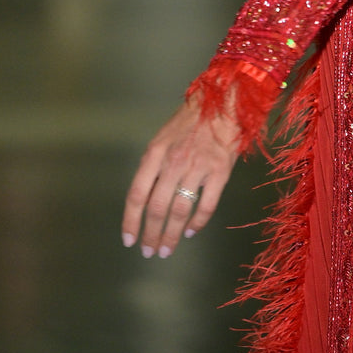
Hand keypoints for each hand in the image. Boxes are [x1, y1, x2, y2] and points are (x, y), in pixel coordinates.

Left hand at [122, 97, 239, 257]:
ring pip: (180, 211)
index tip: (129, 240)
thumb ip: (154, 165)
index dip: (131, 221)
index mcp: (155, 153)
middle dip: (151, 234)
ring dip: (171, 234)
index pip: (137, 195)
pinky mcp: (220, 172)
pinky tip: (191, 232)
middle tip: (149, 251)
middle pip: (157, 208)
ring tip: (166, 249)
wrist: (223, 101)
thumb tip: (146, 196)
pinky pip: (206, 205)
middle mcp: (174, 163)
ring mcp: (198, 168)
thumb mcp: (163, 137)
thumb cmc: (191, 118)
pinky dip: (197, 223)